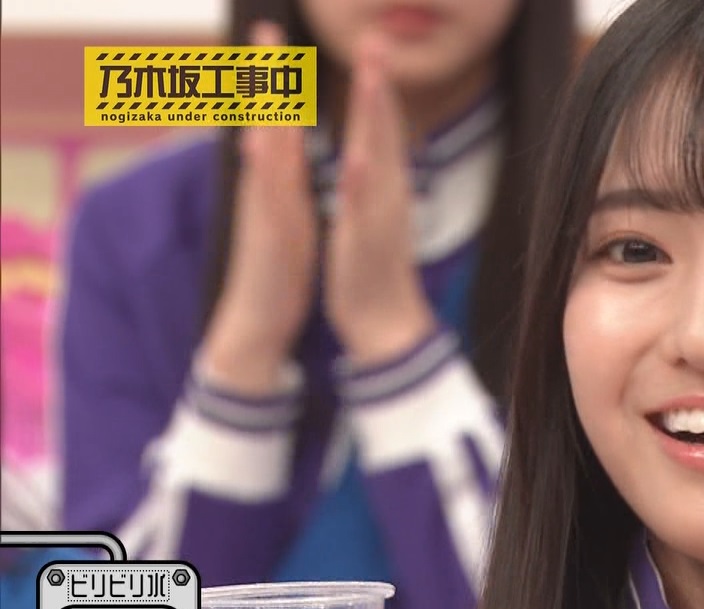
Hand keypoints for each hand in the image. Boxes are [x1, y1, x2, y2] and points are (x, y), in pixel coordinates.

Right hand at [199, 23, 319, 393]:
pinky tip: (262, 143)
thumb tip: (277, 147)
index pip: (280, 122)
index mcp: (279, 183)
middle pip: (266, 123)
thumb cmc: (277, 269)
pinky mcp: (268, 236)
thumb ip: (282, 179)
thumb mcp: (286, 214)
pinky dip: (265, 169)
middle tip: (267, 31)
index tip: (280, 38)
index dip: (280, 80)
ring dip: (266, 112)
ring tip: (267, 75)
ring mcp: (264, 210)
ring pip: (265, 152)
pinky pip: (268, 197)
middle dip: (267, 77)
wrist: (259, 323)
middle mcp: (267, 189)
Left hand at [325, 32, 435, 365]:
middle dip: (379, 83)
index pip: (380, 126)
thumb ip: (373, 179)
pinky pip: (364, 207)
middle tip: (378, 41)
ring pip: (378, 157)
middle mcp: (388, 192)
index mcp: (383, 185)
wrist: (386, 323)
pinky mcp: (367, 241)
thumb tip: (373, 151)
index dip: (376, 85)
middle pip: (384, 129)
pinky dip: (361, 180)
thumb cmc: (373, 268)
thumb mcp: (372, 213)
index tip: (373, 45)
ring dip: (375, 116)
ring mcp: (380, 214)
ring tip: (371, 77)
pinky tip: (356, 155)